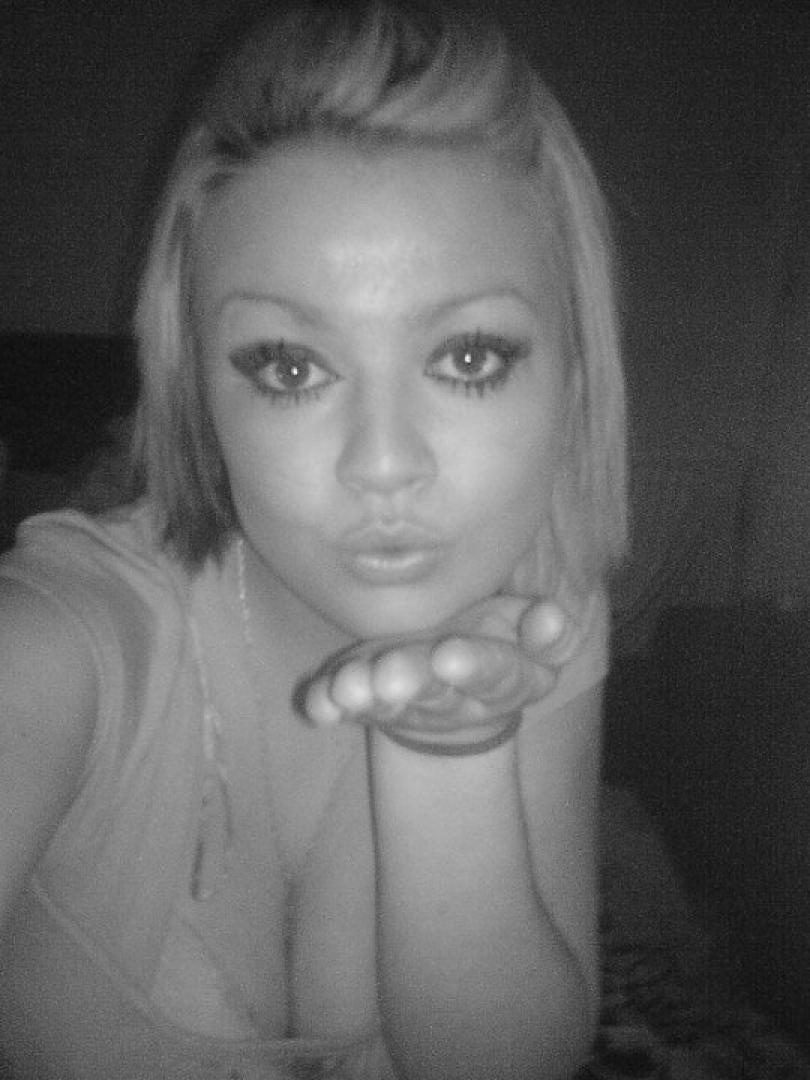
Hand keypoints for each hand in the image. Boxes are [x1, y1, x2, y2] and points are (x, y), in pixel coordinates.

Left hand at [295, 594, 576, 738]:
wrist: (452, 679)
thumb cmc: (495, 637)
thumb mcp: (529, 632)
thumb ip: (547, 631)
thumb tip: (551, 617)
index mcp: (507, 678)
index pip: (499, 674)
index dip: (477, 667)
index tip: (450, 655)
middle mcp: (457, 699)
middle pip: (438, 693)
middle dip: (413, 682)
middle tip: (391, 673)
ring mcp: (409, 704)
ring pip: (390, 702)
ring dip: (367, 693)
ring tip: (349, 684)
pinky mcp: (368, 703)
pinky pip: (345, 708)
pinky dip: (329, 704)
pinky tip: (318, 702)